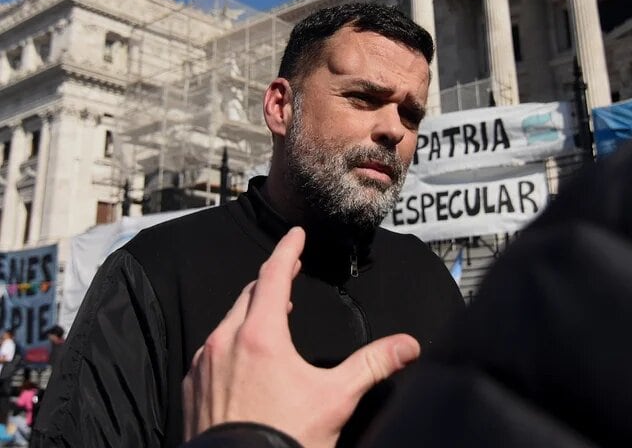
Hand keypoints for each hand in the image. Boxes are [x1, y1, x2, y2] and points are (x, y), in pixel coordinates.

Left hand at [183, 227, 420, 447]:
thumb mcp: (336, 398)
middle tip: (288, 273)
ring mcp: (204, 365)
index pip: (273, 276)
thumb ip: (372, 365)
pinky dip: (230, 342)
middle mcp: (224, 343)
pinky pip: (211, 351)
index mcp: (260, 336)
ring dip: (251, 312)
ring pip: (227, 322)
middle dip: (271, 280)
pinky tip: (243, 358)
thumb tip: (408, 345)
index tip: (296, 235)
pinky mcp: (192, 388)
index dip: (287, 251)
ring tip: (271, 314)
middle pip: (249, 295)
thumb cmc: (283, 439)